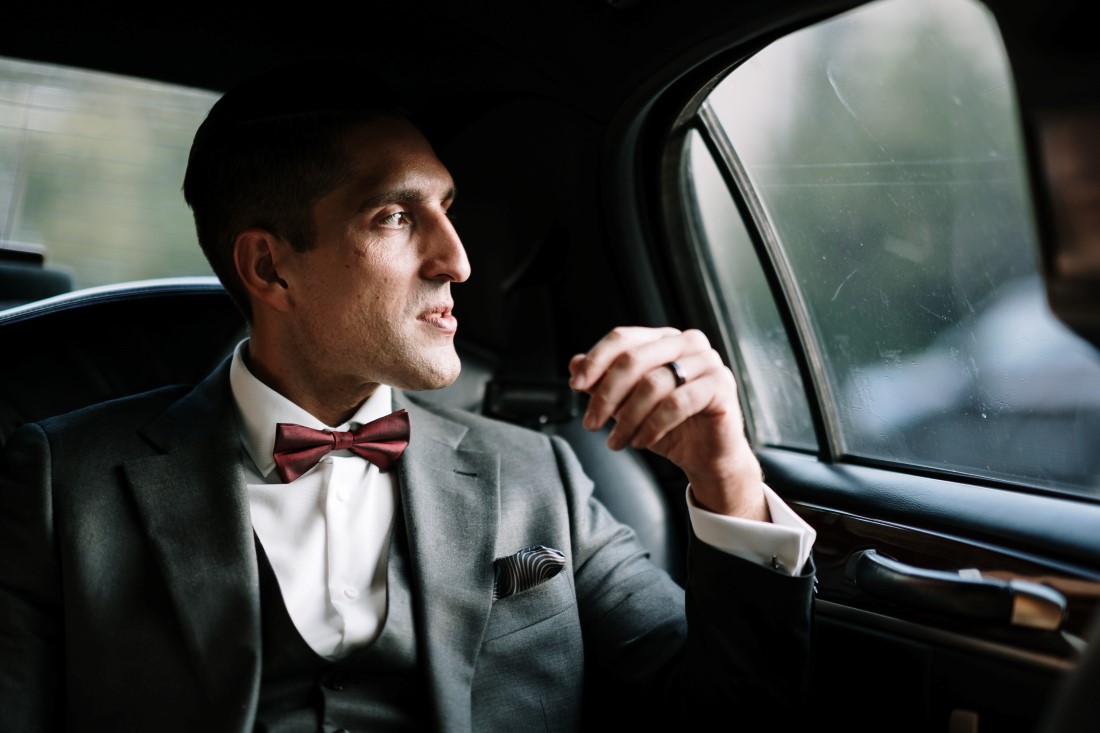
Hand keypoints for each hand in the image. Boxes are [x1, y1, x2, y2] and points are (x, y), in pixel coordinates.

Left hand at [568, 327, 767, 520]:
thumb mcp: (627, 405)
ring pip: (653, 384)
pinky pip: (677, 403)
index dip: (596, 361)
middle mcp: (688, 343)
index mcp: (664, 339)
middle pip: (634, 359)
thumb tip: (574, 363)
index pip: (623, 338)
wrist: (707, 457)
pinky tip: (642, 442)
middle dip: (606, 395)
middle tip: (590, 423)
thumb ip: (604, 382)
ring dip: (627, 418)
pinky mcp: (722, 385)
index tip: (576, 386)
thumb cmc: (669, 427)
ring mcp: (708, 361)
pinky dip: (653, 425)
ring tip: (617, 440)